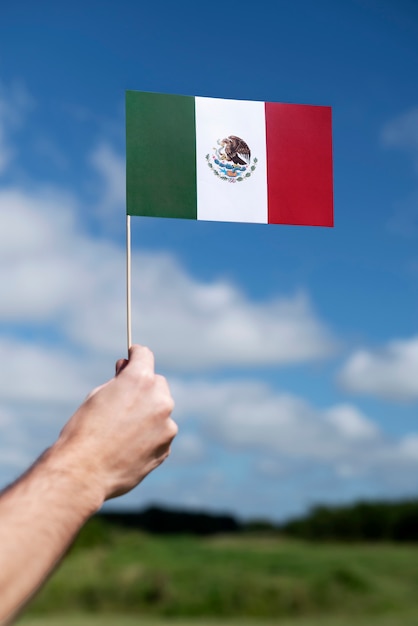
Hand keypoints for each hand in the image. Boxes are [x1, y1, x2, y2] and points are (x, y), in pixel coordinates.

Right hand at [55, 344, 176, 501]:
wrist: (84, 472)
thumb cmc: (84, 431)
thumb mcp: (96, 396)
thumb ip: (118, 381)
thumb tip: (126, 368)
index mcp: (140, 380)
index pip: (145, 355)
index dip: (136, 355)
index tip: (132, 357)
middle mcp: (159, 399)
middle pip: (157, 383)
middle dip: (144, 387)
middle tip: (125, 400)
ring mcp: (166, 424)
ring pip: (160, 410)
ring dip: (148, 414)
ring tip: (122, 431)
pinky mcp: (166, 447)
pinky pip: (160, 433)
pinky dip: (149, 436)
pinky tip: (128, 447)